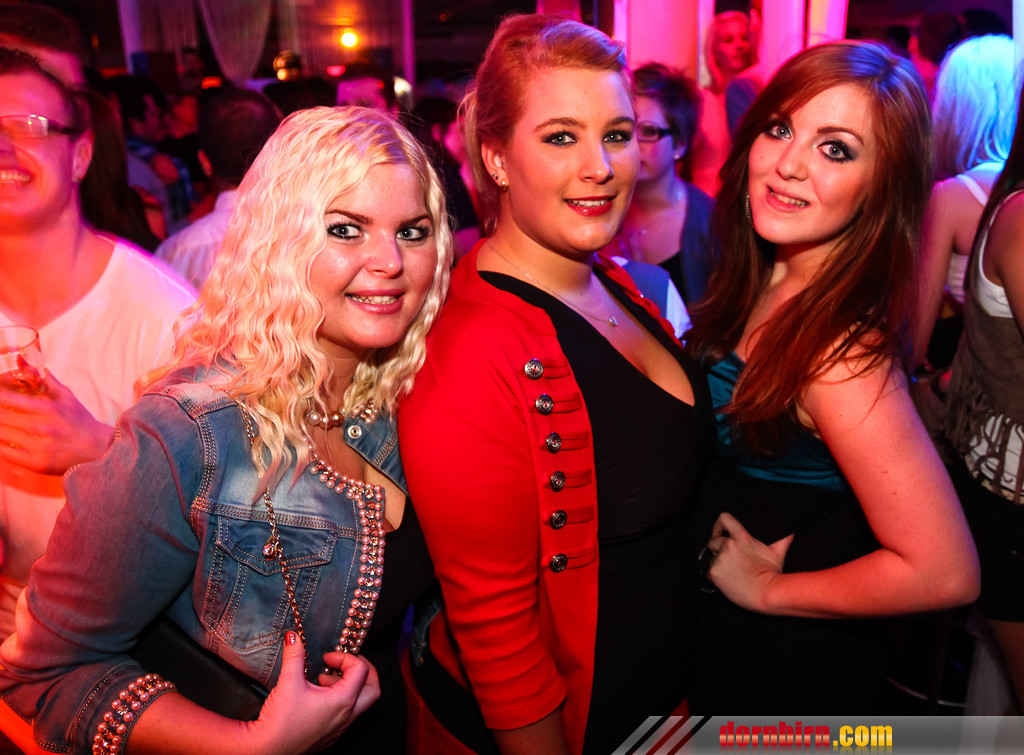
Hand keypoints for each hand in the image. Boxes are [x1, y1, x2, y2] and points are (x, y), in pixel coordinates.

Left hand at [0, 372, 113, 473]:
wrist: (100, 449)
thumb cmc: (81, 422)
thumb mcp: (67, 397)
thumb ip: (45, 380)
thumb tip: (24, 361)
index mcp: (48, 408)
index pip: (8, 399)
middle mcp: (42, 427)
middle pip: (1, 416)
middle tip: (1, 412)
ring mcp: (38, 446)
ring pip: (0, 434)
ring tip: (3, 424)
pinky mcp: (36, 463)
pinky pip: (5, 453)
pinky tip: (3, 440)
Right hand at [246, 632, 379, 754]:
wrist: (266, 751)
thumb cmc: (280, 721)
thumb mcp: (288, 682)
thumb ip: (294, 655)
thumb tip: (293, 636)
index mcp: (343, 701)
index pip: (360, 670)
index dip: (345, 657)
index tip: (327, 657)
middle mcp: (347, 716)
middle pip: (372, 689)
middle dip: (363, 671)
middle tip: (346, 663)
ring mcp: (340, 728)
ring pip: (360, 703)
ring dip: (349, 686)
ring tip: (323, 680)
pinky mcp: (331, 735)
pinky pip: (347, 715)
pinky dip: (340, 700)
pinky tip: (318, 696)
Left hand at [706, 512, 793, 613]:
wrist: (766, 594)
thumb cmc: (772, 575)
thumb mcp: (777, 554)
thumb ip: (781, 541)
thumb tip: (789, 534)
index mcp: (741, 537)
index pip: (724, 519)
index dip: (719, 525)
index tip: (720, 531)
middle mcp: (728, 546)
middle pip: (713, 542)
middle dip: (718, 549)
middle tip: (730, 560)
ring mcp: (720, 559)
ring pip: (712, 558)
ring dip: (719, 564)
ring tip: (733, 573)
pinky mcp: (714, 573)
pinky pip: (710, 572)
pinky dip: (717, 576)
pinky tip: (729, 581)